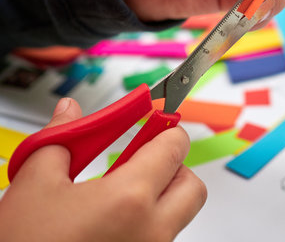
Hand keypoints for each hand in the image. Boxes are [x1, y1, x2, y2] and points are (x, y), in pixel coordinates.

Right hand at [0, 98, 205, 241]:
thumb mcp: (35, 186)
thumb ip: (61, 139)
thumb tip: (71, 113)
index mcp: (130, 200)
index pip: (175, 148)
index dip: (165, 131)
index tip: (154, 126)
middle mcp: (152, 231)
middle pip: (192, 186)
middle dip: (174, 167)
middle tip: (144, 162)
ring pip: (179, 216)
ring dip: (162, 198)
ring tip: (121, 195)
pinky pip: (161, 238)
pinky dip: (149, 224)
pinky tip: (113, 223)